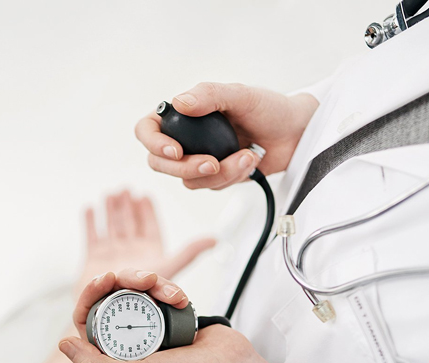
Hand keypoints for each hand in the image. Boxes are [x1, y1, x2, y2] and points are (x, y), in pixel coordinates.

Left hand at [61, 270, 286, 362]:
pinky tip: (181, 298)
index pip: (88, 317)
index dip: (91, 294)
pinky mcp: (169, 311)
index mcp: (114, 354)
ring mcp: (149, 323)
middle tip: (143, 278)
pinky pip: (160, 288)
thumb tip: (62, 344)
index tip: (104, 279)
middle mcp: (128, 338)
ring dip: (153, 284)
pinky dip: (170, 288)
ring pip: (136, 288)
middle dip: (126, 280)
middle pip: (112, 296)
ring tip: (172, 294)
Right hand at [78, 190, 214, 292]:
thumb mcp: (168, 268)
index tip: (144, 196)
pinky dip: (91, 222)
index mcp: (149, 253)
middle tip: (125, 190)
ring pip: (112, 226)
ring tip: (111, 195)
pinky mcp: (93, 259)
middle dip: (127, 206)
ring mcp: (111, 254)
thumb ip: (189, 253)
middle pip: (129, 223)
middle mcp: (130, 252)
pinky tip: (89, 209)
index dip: (147, 212)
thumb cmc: (139, 296)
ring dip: (111, 210)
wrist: (108, 311)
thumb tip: (214, 239)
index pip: (150, 227)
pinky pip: (92, 236)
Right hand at [136, 83, 318, 189]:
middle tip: (211, 164)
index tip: (176, 150)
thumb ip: (208, 95)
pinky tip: (248, 161)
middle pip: (159, 163)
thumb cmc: (269, 109)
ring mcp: (198, 158)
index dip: (154, 143)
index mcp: (182, 114)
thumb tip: (178, 103)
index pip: (147, 129)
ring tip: (245, 156)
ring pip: (187, 180)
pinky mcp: (215, 176)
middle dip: (186, 168)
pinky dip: (231, 176)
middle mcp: (185, 137)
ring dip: (219, 173)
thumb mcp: (240, 95)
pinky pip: (210, 187)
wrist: (296, 133)